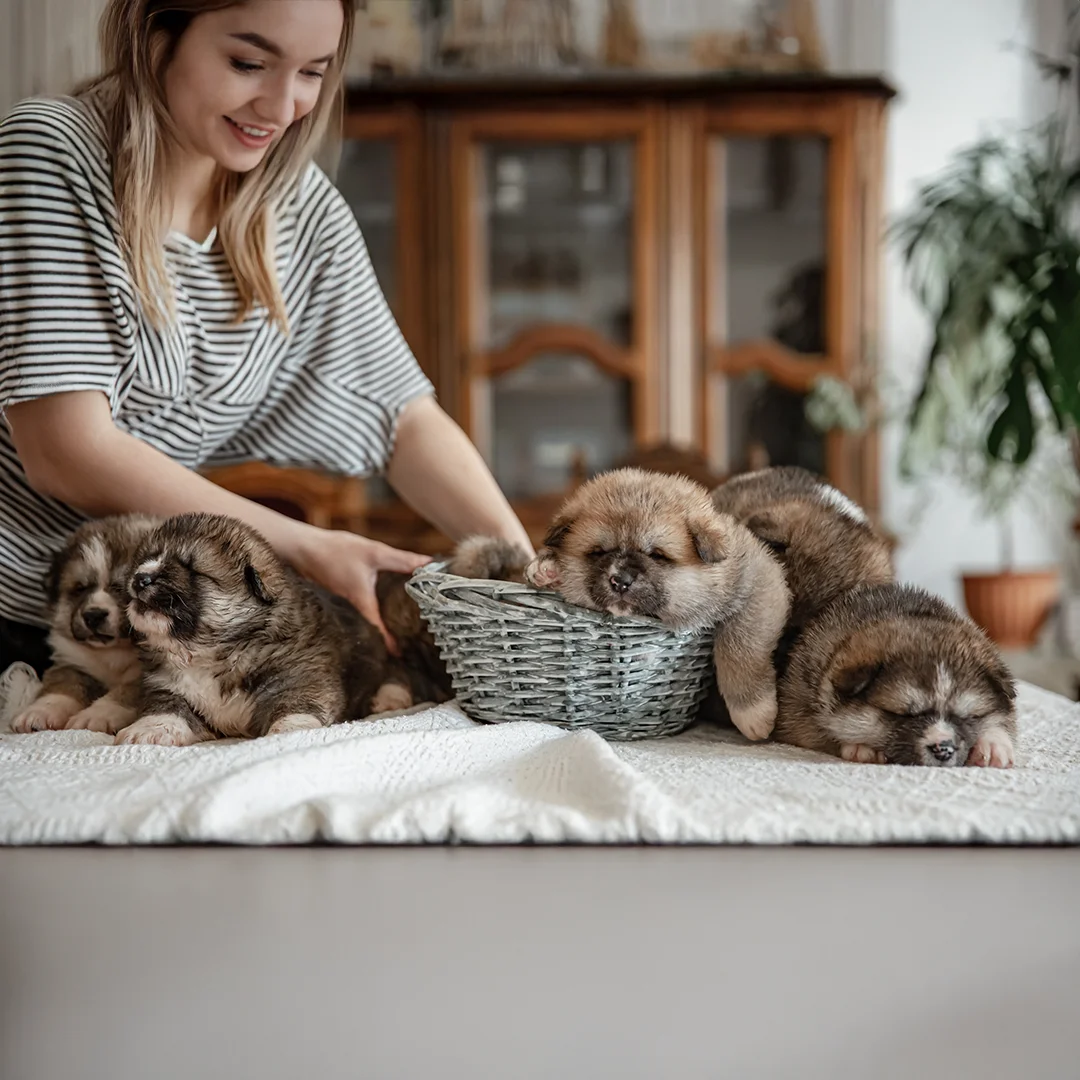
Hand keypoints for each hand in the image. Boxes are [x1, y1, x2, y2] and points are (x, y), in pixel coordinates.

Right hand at [292, 527, 429, 653]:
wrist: (302, 547)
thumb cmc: (336, 550)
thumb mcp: (374, 552)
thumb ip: (402, 560)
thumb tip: (428, 564)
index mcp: (361, 601)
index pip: (377, 629)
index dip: (389, 643)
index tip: (399, 653)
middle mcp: (350, 607)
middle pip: (369, 628)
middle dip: (384, 637)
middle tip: (402, 641)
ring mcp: (342, 603)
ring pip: (361, 620)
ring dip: (375, 625)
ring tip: (393, 628)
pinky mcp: (337, 595)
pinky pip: (354, 610)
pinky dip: (366, 612)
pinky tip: (374, 605)